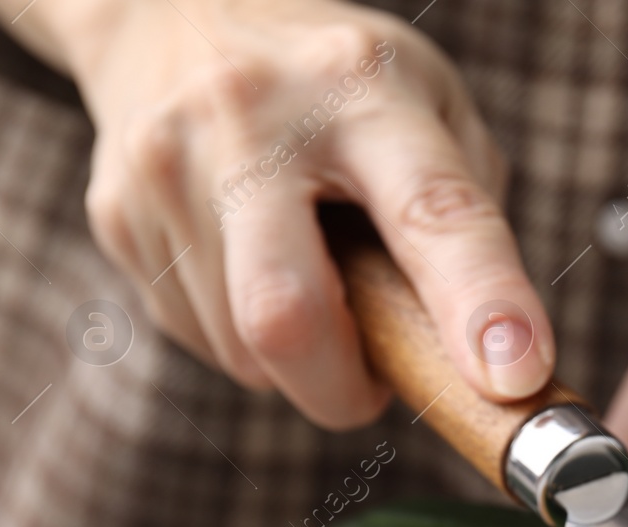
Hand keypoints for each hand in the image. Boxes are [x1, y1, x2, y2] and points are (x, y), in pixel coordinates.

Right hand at [16, 0, 553, 426]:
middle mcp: (250, 119)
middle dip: (341, 388)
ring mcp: (166, 166)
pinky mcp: (115, 213)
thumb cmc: (337, 82)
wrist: (168, 7)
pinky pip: (200, 337)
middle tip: (376, 384)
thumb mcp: (430, 105)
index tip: (513, 377)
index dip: (478, 302)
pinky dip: (247, 339)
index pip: (428, 210)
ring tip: (315, 283)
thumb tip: (491, 358)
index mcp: (360, 88)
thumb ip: (468, 217)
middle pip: (286, 313)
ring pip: (242, 350)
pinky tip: (253, 265)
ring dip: (299, 363)